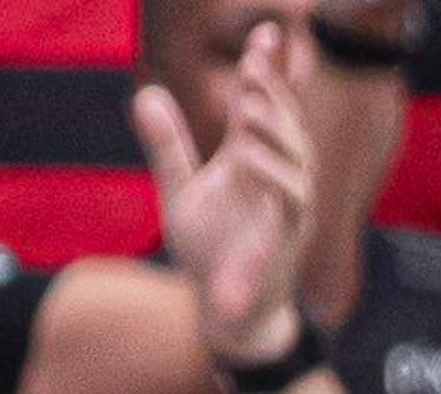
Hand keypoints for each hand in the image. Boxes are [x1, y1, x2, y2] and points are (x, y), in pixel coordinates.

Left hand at [138, 26, 318, 369]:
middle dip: (273, 89)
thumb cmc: (211, 254)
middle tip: (256, 58)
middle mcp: (275, 177)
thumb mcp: (181, 191)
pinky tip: (248, 152)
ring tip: (250, 101)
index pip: (260, 106)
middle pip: (283, 122)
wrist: (226, 314)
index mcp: (251, 162)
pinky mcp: (286, 237)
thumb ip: (167, 145)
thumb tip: (145, 92)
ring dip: (274, 126)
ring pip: (295, 155)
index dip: (264, 69)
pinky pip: (290, 198)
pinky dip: (273, 173)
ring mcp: (286, 206)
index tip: (264, 32)